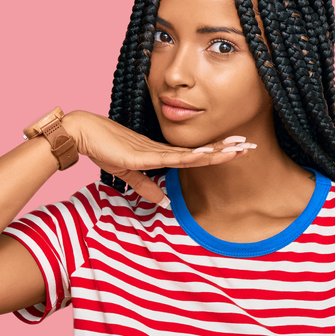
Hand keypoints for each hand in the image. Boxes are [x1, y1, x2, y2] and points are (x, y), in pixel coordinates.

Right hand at [62, 110, 253, 206]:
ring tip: (237, 148)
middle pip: (201, 150)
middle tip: (250, 145)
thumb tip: (162, 202)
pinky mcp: (143, 155)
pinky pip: (170, 157)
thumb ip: (146, 187)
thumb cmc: (105, 148)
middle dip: (226, 149)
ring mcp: (155, 150)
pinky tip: (204, 154)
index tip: (238, 149)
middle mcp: (163, 149)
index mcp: (162, 153)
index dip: (217, 151)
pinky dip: (188, 157)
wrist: (84, 133)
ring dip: (215, 151)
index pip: (196, 154)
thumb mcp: (129, 173)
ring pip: (191, 153)